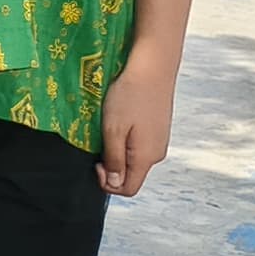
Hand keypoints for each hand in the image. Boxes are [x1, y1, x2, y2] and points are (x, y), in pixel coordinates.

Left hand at [96, 54, 177, 195]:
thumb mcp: (113, 130)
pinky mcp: (158, 129)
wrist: (152, 66)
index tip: (95, 163)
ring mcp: (159, 141)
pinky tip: (120, 122)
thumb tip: (115, 185)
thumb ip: (114, 160)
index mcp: (146, 157)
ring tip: (108, 129)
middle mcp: (157, 153)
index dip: (107, 183)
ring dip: (116, 152)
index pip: (128, 189)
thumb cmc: (130, 95)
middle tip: (98, 143)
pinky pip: (139, 146)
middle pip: (131, 176)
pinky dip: (125, 141)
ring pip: (134, 160)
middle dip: (111, 167)